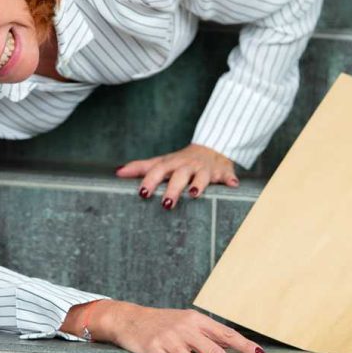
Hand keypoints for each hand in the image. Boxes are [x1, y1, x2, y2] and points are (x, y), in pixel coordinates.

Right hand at [96, 301, 262, 352]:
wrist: (130, 319)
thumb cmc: (164, 322)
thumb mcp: (186, 321)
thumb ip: (207, 334)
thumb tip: (235, 348)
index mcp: (195, 319)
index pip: (224, 333)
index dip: (243, 344)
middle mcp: (183, 327)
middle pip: (212, 350)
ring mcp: (168, 338)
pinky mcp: (153, 350)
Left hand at [115, 144, 238, 209]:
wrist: (211, 148)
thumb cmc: (180, 161)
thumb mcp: (161, 162)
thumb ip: (140, 167)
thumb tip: (117, 172)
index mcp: (171, 164)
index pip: (158, 171)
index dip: (150, 181)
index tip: (142, 194)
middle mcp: (187, 166)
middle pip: (179, 176)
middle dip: (173, 188)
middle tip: (167, 204)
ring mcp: (205, 169)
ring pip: (202, 176)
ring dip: (199, 183)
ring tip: (195, 194)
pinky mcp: (223, 172)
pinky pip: (228, 176)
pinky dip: (230, 180)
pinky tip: (233, 185)